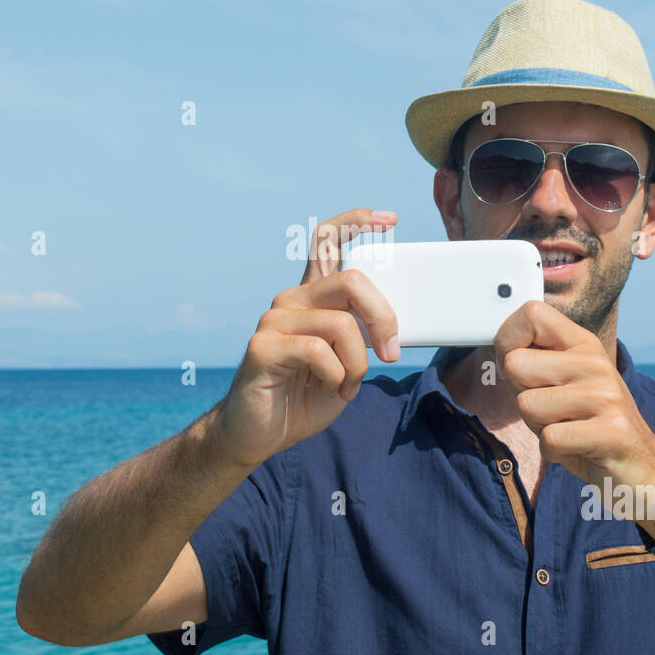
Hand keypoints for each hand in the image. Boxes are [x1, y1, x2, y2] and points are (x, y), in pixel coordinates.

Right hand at [211, 208, 399, 468]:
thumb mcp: (347, 363)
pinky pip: (318, 351)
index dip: (357, 222)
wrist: (258, 434)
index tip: (389, 220)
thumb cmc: (304, 397)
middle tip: (390, 352)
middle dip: (383, 317)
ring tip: (348, 386)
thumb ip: (363, 337)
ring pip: (341, 323)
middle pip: (351, 280)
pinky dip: (338, 376)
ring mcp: (274, 320)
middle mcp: (292, 300)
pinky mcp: (263, 346)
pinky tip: (331, 389)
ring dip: (358, 363)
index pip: (328, 241)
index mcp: (313, 298)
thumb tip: (396, 327)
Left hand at [493, 301, 654, 526]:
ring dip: (539, 428)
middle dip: (521, 395)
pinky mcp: (612, 432)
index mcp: (582, 345)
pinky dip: (554, 453)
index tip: (516, 368)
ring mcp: (606, 396)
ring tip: (568, 430)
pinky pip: (549, 440)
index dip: (508, 340)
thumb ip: (535, 364)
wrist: (642, 467)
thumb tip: (500, 349)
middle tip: (551, 411)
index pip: (532, 314)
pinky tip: (576, 449)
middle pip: (516, 364)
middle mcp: (595, 363)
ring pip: (527, 405)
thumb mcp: (564, 384)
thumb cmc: (591, 425)